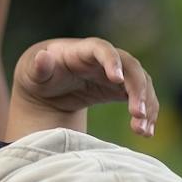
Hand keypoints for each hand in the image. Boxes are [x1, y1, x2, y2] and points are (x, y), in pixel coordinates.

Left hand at [13, 38, 157, 136]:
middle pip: (130, 67)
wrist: (50, 85)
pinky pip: (141, 98)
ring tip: (142, 130)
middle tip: (137, 114)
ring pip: (141, 84)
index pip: (103, 49)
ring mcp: (117, 74)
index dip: (111, 61)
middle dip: (137, 89)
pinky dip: (147, 114)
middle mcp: (106, 59)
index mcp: (84, 51)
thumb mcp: (34, 72)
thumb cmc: (41, 76)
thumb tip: (42, 57)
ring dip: (147, 105)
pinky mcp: (121, 89)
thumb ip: (39, 66)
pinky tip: (146, 132)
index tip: (116, 79)